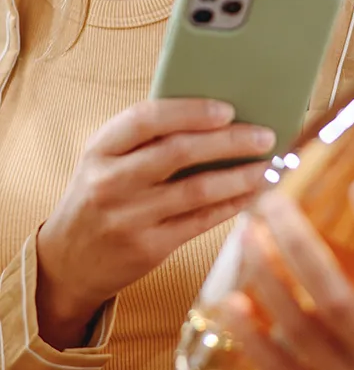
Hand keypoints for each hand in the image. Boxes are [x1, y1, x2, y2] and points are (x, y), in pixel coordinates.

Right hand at [36, 98, 273, 348]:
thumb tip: (216, 116)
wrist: (67, 261)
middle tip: (265, 135)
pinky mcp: (149, 248)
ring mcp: (129, 218)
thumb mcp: (106, 159)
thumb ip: (147, 138)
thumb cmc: (99, 195)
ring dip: (241, 175)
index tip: (227, 108)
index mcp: (100, 148)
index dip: (190, 111)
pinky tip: (253, 192)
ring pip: (197, 190)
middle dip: (230, 141)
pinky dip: (233, 204)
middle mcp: (111, 182)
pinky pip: (201, 221)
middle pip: (179, 152)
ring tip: (271, 165)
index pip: (146, 119)